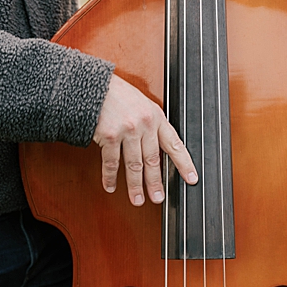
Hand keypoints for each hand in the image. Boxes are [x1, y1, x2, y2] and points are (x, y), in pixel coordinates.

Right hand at [94, 72, 198, 205]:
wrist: (95, 86)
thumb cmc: (118, 95)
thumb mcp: (143, 105)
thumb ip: (152, 125)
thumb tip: (159, 151)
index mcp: (157, 117)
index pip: (175, 144)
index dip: (184, 164)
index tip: (191, 179)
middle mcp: (145, 124)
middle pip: (153, 160)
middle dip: (156, 182)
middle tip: (158, 197)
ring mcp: (127, 130)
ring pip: (134, 165)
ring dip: (135, 186)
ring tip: (137, 199)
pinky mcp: (109, 135)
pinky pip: (112, 163)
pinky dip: (110, 177)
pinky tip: (111, 186)